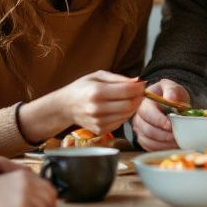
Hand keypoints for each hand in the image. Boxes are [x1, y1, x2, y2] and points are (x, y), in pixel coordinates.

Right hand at [0, 169, 57, 206]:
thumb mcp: (10, 182)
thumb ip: (27, 186)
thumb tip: (45, 196)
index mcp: (24, 175)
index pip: (48, 186)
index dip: (51, 197)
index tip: (48, 203)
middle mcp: (26, 182)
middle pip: (49, 196)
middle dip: (48, 206)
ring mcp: (23, 193)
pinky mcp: (19, 205)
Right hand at [30, 71, 144, 136]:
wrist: (65, 106)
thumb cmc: (82, 88)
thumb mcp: (97, 76)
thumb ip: (118, 78)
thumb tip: (137, 81)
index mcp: (96, 91)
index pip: (127, 91)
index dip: (138, 87)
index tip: (142, 83)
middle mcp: (97, 108)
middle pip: (129, 105)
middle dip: (138, 97)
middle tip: (139, 92)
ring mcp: (98, 121)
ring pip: (127, 115)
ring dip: (133, 106)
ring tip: (129, 99)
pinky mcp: (100, 130)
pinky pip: (120, 122)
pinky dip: (124, 115)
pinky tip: (119, 108)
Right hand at [131, 79, 188, 150]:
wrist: (170, 104)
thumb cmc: (170, 95)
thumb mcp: (172, 87)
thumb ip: (171, 90)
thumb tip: (170, 99)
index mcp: (143, 102)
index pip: (147, 113)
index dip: (159, 121)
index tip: (171, 125)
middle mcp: (138, 117)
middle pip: (147, 130)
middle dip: (164, 135)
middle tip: (177, 136)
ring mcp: (140, 129)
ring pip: (149, 141)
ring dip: (164, 144)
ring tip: (178, 142)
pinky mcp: (144, 139)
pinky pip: (150, 148)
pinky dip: (162, 149)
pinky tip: (172, 146)